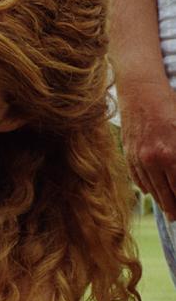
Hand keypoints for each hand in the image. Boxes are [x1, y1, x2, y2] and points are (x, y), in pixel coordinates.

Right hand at [119, 87, 175, 219]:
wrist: (140, 90)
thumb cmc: (170, 104)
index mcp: (170, 154)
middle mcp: (152, 160)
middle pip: (166, 193)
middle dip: (175, 208)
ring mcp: (138, 158)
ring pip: (152, 188)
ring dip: (162, 201)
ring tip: (170, 210)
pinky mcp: (128, 153)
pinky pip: (138, 177)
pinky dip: (146, 187)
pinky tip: (152, 192)